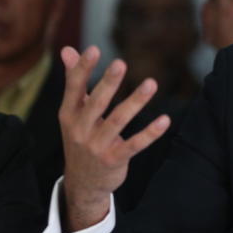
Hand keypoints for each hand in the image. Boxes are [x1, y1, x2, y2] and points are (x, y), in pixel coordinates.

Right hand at [59, 46, 170, 231]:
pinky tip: (165, 120)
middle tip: (121, 63)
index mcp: (69, 114)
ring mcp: (96, 146)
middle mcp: (80, 129)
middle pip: (96, 103)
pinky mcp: (113, 160)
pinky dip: (150, 133)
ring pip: (118, 120)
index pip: (74, 88)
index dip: (83, 69)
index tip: (94, 49)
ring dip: (135, 102)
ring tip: (152, 83)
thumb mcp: (72, 113)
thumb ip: (74, 82)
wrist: (82, 184)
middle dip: (108, 83)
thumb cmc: (81, 138)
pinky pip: (134, 145)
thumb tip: (67, 49)